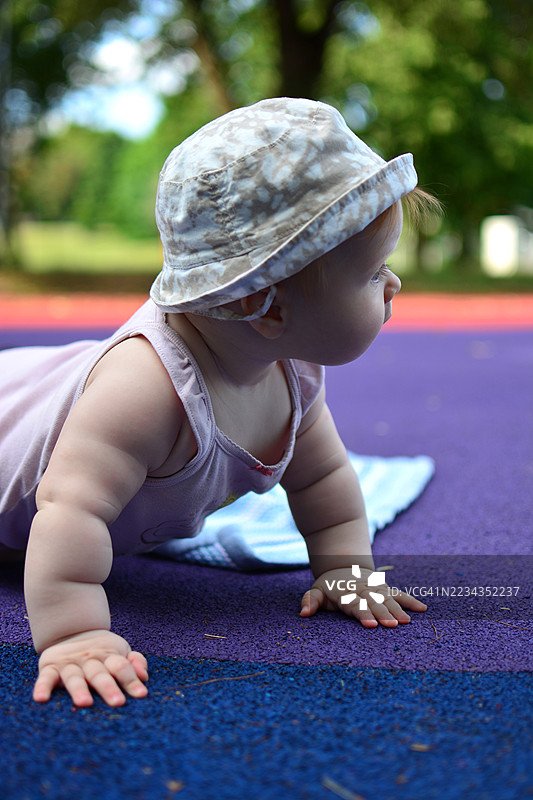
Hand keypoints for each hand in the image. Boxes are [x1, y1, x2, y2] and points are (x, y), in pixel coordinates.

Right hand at [33, 630, 148, 706]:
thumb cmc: (102, 651)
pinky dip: (42, 687)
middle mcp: (90, 659)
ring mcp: (69, 663)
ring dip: (79, 690)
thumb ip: (135, 662)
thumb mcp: (120, 651)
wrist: (71, 629)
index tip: (142, 694)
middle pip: (100, 674)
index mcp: (109, 655)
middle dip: (108, 687)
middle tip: (118, 702)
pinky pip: (46, 678)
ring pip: (75, 677)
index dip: (132, 680)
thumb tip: (144, 677)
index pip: (122, 666)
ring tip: (85, 703)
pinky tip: (41, 699)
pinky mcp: (50, 667)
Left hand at [300, 566, 426, 627]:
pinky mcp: (385, 588)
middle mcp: (363, 590)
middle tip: (392, 626)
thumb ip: (310, 601)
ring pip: (388, 598)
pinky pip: (399, 594)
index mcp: (346, 593)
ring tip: (406, 622)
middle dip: (383, 614)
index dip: (363, 614)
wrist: (343, 565)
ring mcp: (376, 588)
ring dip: (398, 609)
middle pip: (374, 603)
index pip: (355, 605)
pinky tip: (422, 609)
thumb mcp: (316, 591)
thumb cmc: (329, 586)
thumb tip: (303, 613)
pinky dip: (410, 600)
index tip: (370, 624)